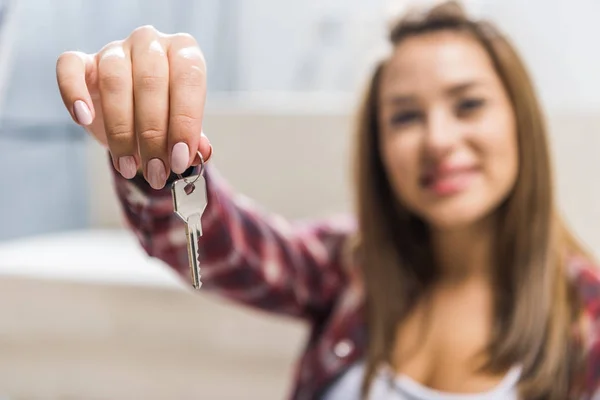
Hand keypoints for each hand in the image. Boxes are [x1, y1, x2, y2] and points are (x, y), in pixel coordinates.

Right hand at [56, 25, 211, 188]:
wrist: (134, 113)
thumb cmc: (166, 115)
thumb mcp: (183, 127)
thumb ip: (194, 138)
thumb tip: (202, 152)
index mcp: (183, 51)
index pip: (188, 79)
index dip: (185, 123)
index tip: (180, 159)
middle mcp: (150, 44)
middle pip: (151, 83)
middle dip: (154, 136)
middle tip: (156, 171)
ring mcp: (115, 50)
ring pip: (115, 81)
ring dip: (121, 131)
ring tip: (128, 165)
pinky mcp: (82, 61)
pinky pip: (70, 68)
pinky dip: (74, 94)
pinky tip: (84, 120)